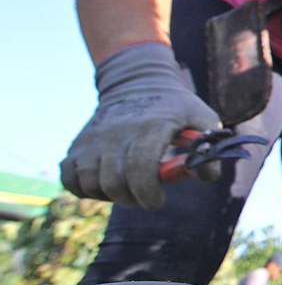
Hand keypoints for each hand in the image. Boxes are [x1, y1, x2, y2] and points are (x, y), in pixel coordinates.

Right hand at [60, 42, 221, 210]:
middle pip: (115, 182)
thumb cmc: (175, 108)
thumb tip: (206, 176)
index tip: (157, 201)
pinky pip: (69, 179)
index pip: (141, 167)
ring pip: (92, 184)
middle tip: (145, 196)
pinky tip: (104, 182)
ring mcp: (93, 138)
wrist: (138, 83)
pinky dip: (83, 189)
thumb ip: (209, 146)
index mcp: (151, 126)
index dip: (148, 192)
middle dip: (132, 199)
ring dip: (110, 195)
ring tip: (127, 187)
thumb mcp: (202, 117)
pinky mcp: (76, 145)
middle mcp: (117, 132)